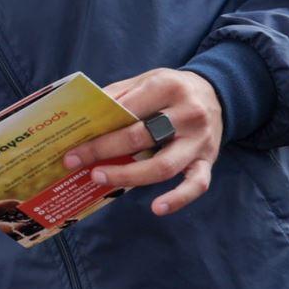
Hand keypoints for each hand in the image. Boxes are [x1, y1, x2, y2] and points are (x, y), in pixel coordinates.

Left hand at [62, 68, 223, 216]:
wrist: (217, 94)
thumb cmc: (171, 90)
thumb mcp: (146, 80)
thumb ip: (118, 95)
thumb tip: (82, 117)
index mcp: (167, 87)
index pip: (126, 110)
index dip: (98, 128)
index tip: (71, 143)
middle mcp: (187, 113)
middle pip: (140, 138)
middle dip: (102, 151)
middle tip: (74, 161)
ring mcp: (199, 140)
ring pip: (163, 166)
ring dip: (128, 176)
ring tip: (99, 179)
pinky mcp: (208, 160)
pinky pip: (196, 185)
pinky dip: (178, 199)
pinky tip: (157, 208)